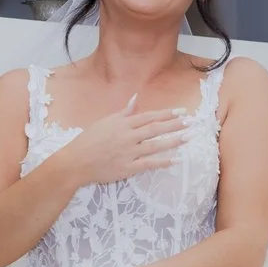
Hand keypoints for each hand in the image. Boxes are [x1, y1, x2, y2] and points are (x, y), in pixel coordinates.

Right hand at [51, 97, 189, 187]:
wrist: (76, 161)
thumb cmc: (89, 140)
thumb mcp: (105, 122)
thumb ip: (123, 112)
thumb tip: (135, 99)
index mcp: (123, 124)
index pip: (149, 116)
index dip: (167, 114)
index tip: (181, 111)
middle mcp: (128, 136)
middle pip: (155, 129)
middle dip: (175, 125)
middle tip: (191, 122)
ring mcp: (128, 152)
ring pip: (155, 145)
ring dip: (173, 141)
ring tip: (188, 137)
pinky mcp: (127, 168)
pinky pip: (148, 164)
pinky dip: (162, 162)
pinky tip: (175, 159)